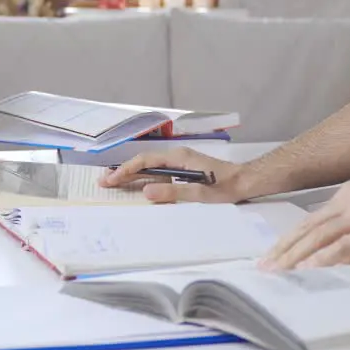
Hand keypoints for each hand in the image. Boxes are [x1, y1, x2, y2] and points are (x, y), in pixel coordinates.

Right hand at [99, 147, 248, 203]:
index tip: (111, 180)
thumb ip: (173, 192)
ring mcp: (181, 161)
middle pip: (145, 161)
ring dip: (133, 174)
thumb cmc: (226, 186)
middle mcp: (177, 155)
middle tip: (104, 182)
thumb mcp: (200, 194)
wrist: (246, 180)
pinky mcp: (184, 168)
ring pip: (150, 165)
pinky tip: (138, 184)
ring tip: (114, 182)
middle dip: (124, 171)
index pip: (146, 161)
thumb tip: (146, 191)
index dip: (126, 171)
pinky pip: (159, 170)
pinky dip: (145, 176)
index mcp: (179, 157)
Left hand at [259, 182, 349, 269]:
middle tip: (265, 268)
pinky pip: (346, 245)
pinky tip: (310, 269)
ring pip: (322, 236)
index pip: (312, 219)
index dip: (290, 239)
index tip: (272, 256)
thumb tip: (332, 253)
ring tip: (280, 272)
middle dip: (285, 249)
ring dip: (298, 257)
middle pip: (310, 227)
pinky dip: (326, 259)